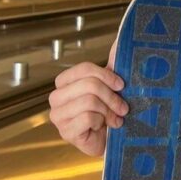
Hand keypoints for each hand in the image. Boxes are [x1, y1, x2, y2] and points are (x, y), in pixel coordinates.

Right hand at [49, 41, 127, 156]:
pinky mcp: (65, 132)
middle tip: (123, 106)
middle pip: (89, 85)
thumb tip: (122, 38)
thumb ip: (114, 63)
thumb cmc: (109, 112)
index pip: (84, 68)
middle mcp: (57, 97)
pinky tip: (105, 127)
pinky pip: (88, 118)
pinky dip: (102, 122)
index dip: (106, 75)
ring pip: (89, 101)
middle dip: (111, 96)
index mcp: (65, 83)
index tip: (121, 85)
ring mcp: (58, 116)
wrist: (112, 141)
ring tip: (116, 118)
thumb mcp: (113, 86)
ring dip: (109, 110)